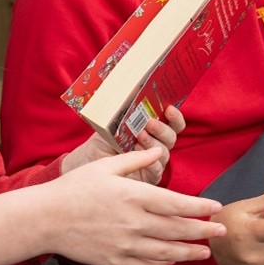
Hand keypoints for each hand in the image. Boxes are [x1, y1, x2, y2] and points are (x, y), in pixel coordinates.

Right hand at [15, 150, 227, 264]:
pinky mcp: (115, 262)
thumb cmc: (74, 189)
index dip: (200, 207)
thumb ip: (135, 161)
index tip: (216, 207)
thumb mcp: (105, 167)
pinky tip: (171, 261)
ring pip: (167, 252)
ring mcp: (125, 245)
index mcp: (133, 196)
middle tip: (221, 231)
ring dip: (189, 252)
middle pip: (178, 230)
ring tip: (204, 251)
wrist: (46, 219)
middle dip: (204, 230)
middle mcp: (134, 223)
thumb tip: (158, 151)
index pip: (177, 203)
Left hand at [62, 105, 185, 184]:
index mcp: (154, 128)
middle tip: (149, 122)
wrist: (88, 159)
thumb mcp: (114, 119)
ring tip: (139, 136)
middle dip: (162, 128)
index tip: (169, 108)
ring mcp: (154, 161)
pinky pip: (157, 171)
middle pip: (171, 137)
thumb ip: (126, 109)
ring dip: (153, 143)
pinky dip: (151, 162)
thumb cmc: (103, 137)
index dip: (175, 116)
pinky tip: (138, 152)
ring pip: (165, 153)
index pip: (174, 123)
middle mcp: (157, 144)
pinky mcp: (148, 177)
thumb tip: (129, 87)